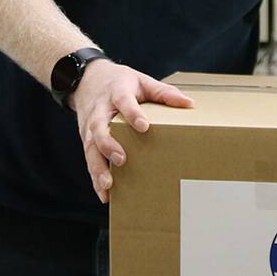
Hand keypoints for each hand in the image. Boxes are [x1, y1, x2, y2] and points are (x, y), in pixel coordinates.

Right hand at [72, 60, 193, 203]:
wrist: (87, 80)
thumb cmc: (119, 82)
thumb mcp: (141, 80)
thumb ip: (164, 93)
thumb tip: (189, 104)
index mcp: (116, 92)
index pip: (124, 102)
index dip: (133, 113)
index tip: (144, 126)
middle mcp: (100, 111)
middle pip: (100, 128)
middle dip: (108, 144)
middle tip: (121, 159)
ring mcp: (90, 127)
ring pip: (91, 148)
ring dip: (98, 168)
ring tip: (108, 185)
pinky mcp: (87, 140)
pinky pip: (89, 159)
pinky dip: (95, 177)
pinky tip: (105, 195)